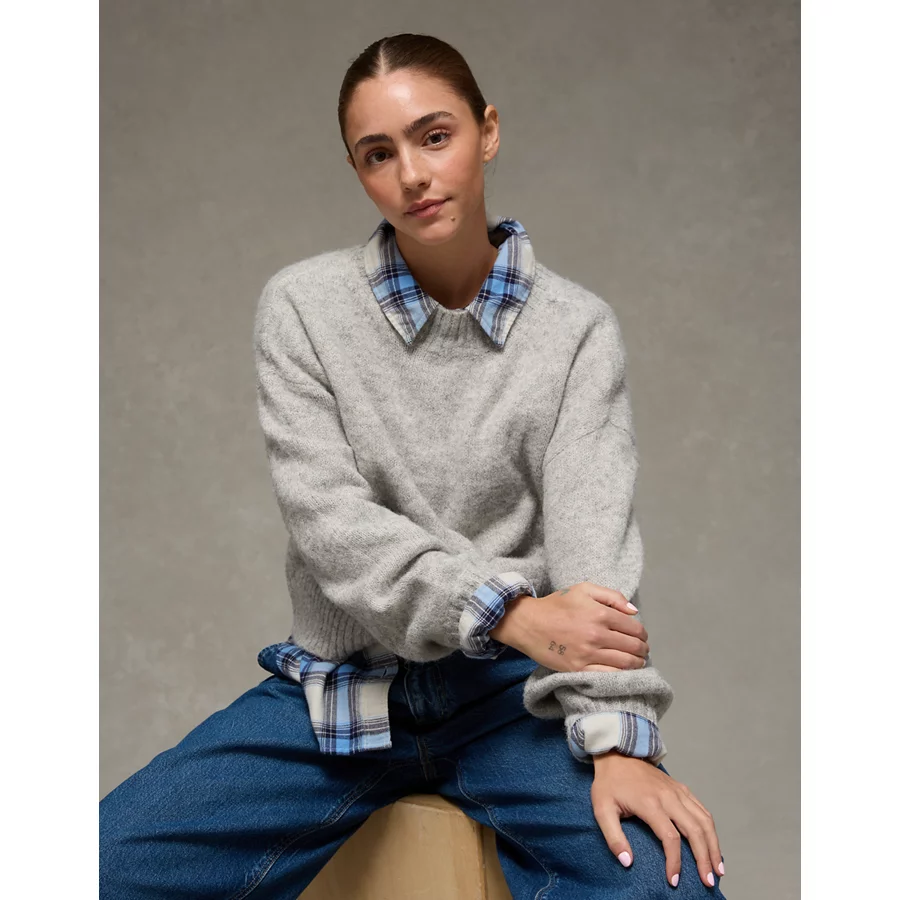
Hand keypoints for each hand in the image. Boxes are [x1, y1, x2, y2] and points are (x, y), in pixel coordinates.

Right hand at [495, 582, 649, 672]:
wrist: (528, 623)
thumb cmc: (557, 605)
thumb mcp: (583, 589)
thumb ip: (612, 596)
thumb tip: (634, 612)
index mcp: (600, 614)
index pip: (634, 628)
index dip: (642, 634)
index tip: (641, 637)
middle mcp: (597, 635)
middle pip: (633, 647)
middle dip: (642, 649)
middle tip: (642, 651)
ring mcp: (588, 654)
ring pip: (625, 663)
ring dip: (636, 663)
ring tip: (637, 662)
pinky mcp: (579, 669)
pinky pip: (608, 675)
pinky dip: (621, 674)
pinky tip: (622, 671)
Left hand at [591, 752, 724, 888]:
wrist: (617, 753)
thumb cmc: (609, 783)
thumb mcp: (602, 809)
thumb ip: (613, 837)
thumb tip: (627, 862)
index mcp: (650, 803)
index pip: (671, 837)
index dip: (675, 861)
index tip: (674, 880)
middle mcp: (669, 797)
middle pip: (695, 830)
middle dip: (704, 858)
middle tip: (708, 881)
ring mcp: (677, 791)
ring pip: (704, 820)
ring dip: (713, 845)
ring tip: (718, 868)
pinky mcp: (681, 788)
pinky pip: (702, 810)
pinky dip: (711, 829)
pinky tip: (713, 844)